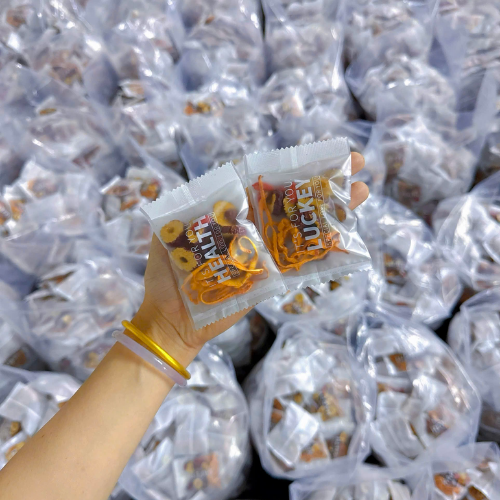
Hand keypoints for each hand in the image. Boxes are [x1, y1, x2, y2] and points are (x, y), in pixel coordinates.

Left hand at [133, 153, 368, 358]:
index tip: (312, 152)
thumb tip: (193, 179)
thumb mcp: (168, 234)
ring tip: (360, 193)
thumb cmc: (166, 277)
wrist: (172, 321)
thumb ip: (181, 208)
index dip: (291, 166)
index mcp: (230, 214)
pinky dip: (323, 253)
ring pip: (302, 228)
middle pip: (292, 201)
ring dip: (332, 211)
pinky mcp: (271, 280)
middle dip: (323, 182)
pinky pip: (299, 265)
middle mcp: (253, 230)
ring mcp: (265, 254)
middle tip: (356, 164)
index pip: (264, 183)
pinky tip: (345, 237)